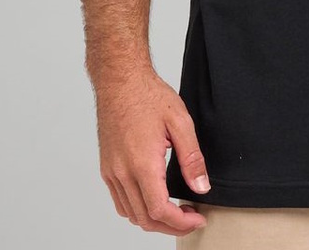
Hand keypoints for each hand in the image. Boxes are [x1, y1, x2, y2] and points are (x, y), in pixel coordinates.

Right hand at [94, 65, 210, 235]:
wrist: (120, 81)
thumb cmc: (149, 96)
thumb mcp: (180, 122)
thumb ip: (192, 158)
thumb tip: (202, 187)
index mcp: (142, 164)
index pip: (160, 211)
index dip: (181, 223)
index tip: (198, 219)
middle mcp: (123, 173)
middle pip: (145, 219)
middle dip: (171, 227)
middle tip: (191, 219)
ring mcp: (112, 172)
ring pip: (131, 214)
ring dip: (154, 220)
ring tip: (176, 211)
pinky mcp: (107, 168)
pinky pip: (120, 201)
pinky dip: (138, 209)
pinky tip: (154, 200)